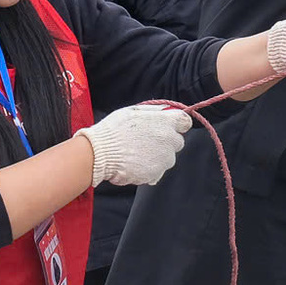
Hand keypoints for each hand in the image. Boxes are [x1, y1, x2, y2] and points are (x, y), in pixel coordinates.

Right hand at [77, 104, 192, 185]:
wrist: (99, 154)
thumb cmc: (113, 130)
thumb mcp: (132, 111)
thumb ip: (154, 111)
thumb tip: (166, 111)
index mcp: (165, 122)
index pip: (185, 122)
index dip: (178, 125)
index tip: (170, 127)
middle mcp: (169, 140)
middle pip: (178, 141)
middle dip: (166, 142)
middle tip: (146, 141)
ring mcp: (165, 158)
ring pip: (168, 158)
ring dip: (157, 156)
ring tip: (136, 153)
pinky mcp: (157, 173)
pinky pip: (157, 171)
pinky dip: (149, 169)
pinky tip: (134, 163)